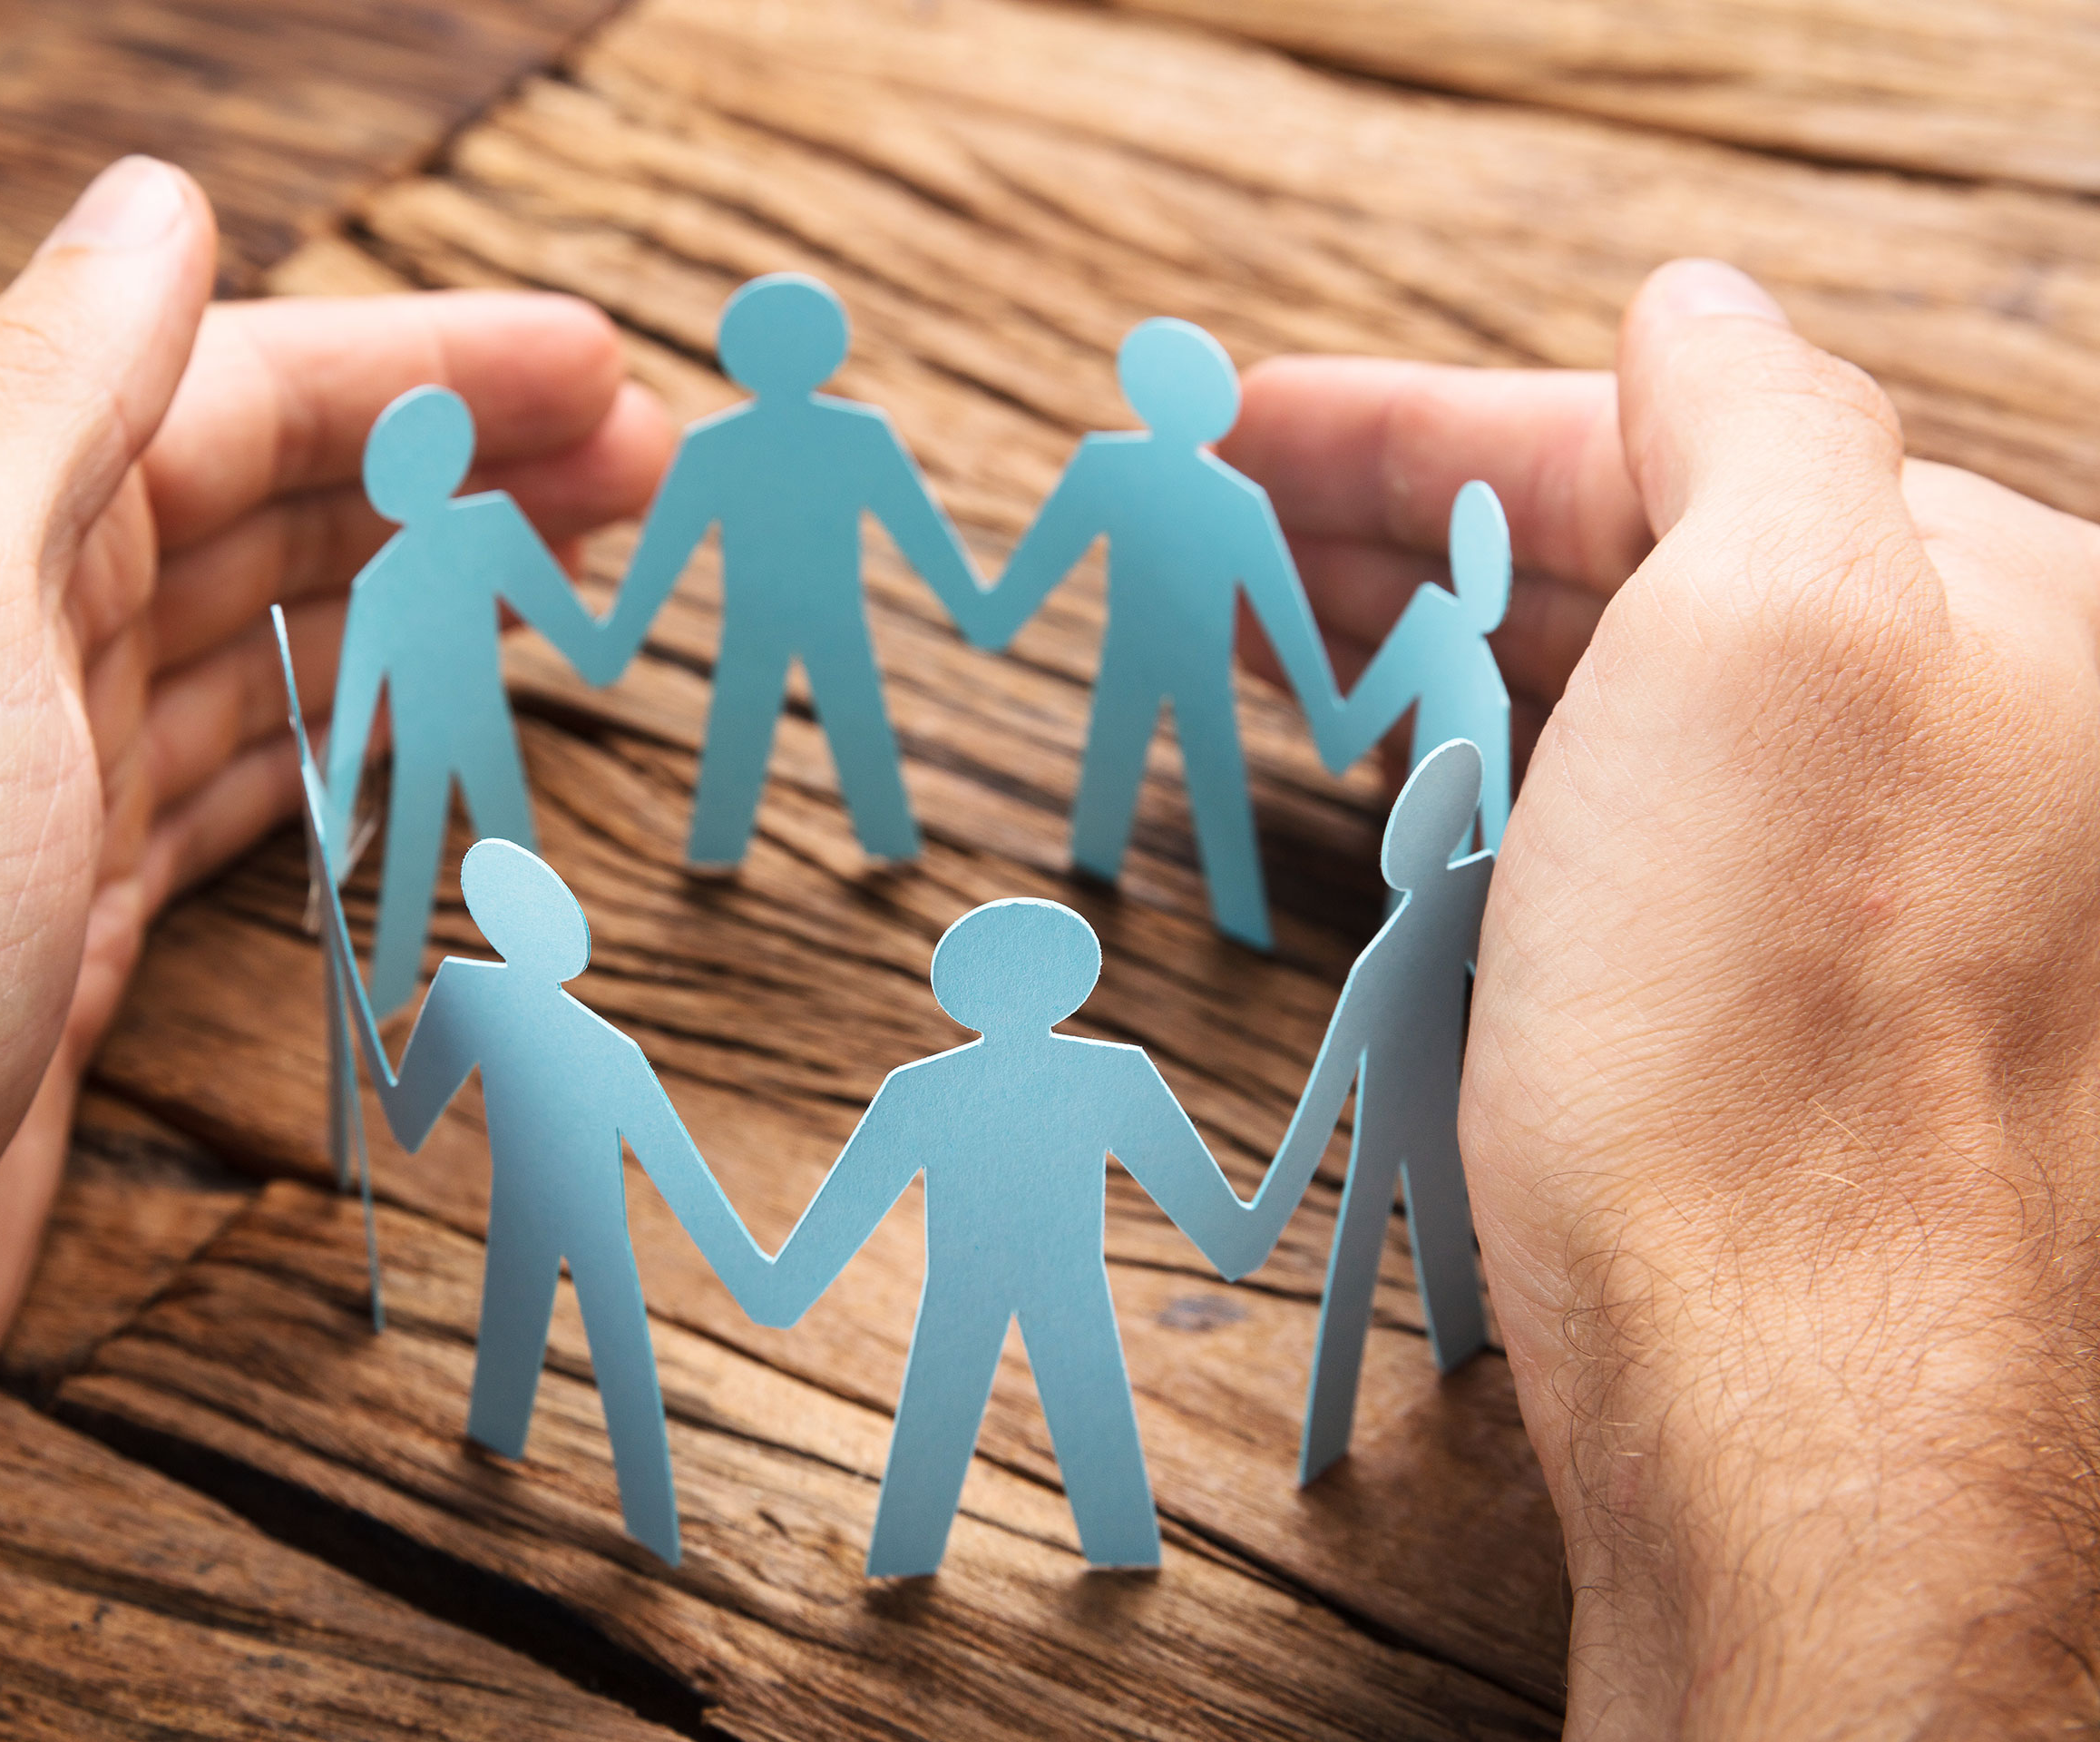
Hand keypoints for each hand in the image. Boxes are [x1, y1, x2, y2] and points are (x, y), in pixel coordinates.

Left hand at [0, 157, 668, 1642]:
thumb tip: (159, 199)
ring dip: (414, 596)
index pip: (228, 396)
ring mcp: (27, 811)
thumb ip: (45, 388)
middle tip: (642, 470)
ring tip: (566, 576)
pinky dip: (339, 749)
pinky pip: (235, 804)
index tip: (601, 368)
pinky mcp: (62, 954)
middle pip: (261, 514)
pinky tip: (409, 734)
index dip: (424, 369)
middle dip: (451, 471)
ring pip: (261, 653)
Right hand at [1240, 263, 2099, 1730]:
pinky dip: (1491, 782)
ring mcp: (1880, 901)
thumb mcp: (1775, 631)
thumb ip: (1753, 416)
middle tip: (1211, 529)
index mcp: (1997, 613)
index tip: (1236, 428)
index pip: (1671, 438)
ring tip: (1267, 639)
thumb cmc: (1772, 1043)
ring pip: (1624, 706)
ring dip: (1435, 648)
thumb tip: (1696, 299)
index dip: (1426, 420)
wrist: (1797, 1422)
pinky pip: (1619, 839)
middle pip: (1640, 568)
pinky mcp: (1791, 1030)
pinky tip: (1398, 787)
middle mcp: (1971, 749)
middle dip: (1410, 529)